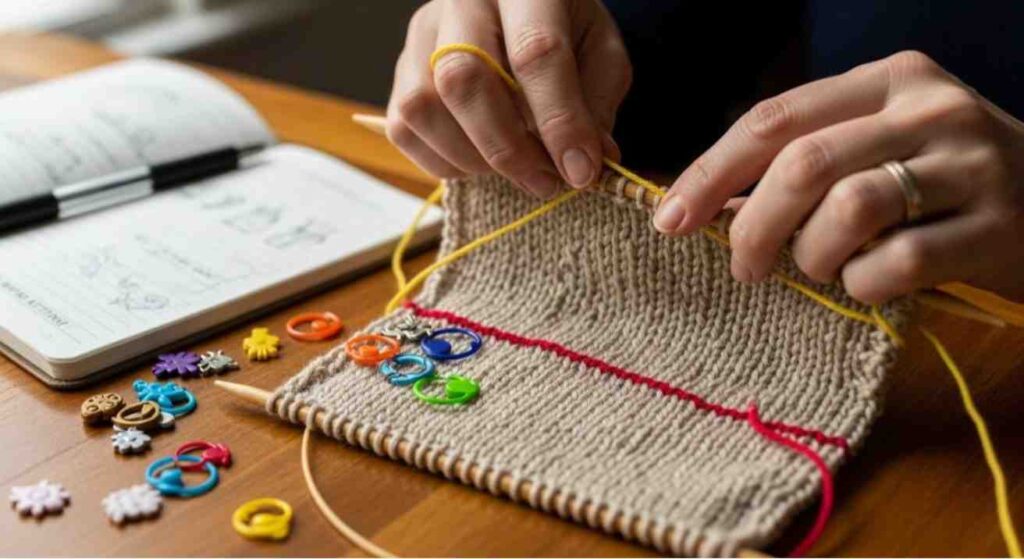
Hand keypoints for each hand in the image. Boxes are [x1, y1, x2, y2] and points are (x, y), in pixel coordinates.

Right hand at [386, 0, 630, 197]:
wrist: (522, 15)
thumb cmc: (566, 33)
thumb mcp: (601, 56)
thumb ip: (595, 106)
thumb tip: (583, 166)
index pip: (535, 52)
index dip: (559, 120)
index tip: (580, 171)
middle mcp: (463, 2)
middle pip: (463, 78)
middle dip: (507, 147)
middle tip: (544, 181)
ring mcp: (422, 33)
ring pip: (423, 106)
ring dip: (471, 157)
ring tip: (514, 170)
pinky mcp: (401, 69)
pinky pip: (404, 127)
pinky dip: (443, 161)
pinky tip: (480, 162)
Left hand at [653, 51, 1023, 303]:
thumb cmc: (939, 181)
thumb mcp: (877, 147)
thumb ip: (805, 162)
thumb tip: (702, 206)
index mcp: (887, 79)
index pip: (774, 118)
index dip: (711, 172)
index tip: (669, 219)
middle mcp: (930, 108)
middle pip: (804, 163)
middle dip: (752, 225)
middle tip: (744, 266)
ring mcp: (970, 163)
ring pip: (849, 208)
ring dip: (812, 255)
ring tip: (820, 269)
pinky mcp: (997, 225)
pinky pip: (897, 262)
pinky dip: (862, 285)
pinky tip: (868, 284)